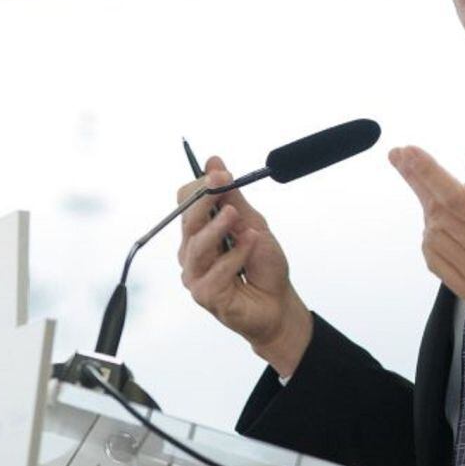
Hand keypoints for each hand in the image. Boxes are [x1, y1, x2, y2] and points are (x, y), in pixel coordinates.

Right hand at [177, 156, 311, 377]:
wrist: (279, 302)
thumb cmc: (264, 265)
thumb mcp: (253, 223)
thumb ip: (232, 196)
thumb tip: (214, 163)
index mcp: (201, 231)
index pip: (186, 201)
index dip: (201, 185)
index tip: (219, 173)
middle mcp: (192, 251)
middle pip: (187, 220)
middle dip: (204, 199)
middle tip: (220, 184)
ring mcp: (195, 273)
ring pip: (196, 245)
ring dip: (218, 227)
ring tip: (237, 218)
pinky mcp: (204, 294)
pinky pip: (215, 271)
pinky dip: (235, 256)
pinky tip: (251, 246)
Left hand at [389, 121, 464, 351]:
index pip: (454, 195)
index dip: (427, 172)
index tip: (408, 152)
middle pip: (436, 210)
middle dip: (416, 179)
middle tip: (400, 156)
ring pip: (432, 235)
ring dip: (425, 208)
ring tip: (421, 184)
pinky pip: (435, 261)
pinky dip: (429, 239)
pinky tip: (431, 225)